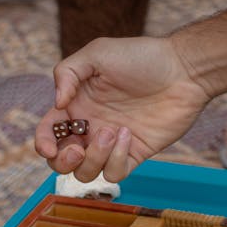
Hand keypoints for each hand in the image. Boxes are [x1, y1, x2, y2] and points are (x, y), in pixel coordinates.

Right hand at [34, 36, 210, 182]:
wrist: (182, 71)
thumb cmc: (140, 57)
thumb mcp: (97, 53)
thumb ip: (67, 72)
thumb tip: (57, 104)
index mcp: (76, 106)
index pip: (48, 133)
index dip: (43, 144)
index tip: (50, 147)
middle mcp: (90, 128)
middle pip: (62, 162)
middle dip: (64, 162)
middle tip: (78, 148)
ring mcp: (111, 145)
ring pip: (87, 172)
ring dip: (95, 157)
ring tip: (113, 131)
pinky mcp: (133, 155)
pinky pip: (114, 174)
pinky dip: (117, 160)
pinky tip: (129, 135)